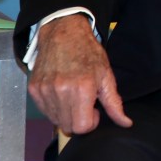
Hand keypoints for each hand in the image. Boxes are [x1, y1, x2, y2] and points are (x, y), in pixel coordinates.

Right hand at [28, 14, 131, 134]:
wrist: (64, 33)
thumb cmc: (89, 53)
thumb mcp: (107, 75)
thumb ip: (114, 103)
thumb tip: (126, 123)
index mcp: (82, 89)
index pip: (82, 127)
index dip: (91, 123)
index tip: (95, 110)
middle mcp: (60, 91)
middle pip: (68, 127)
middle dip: (79, 120)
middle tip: (85, 103)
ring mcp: (44, 91)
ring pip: (55, 120)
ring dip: (66, 114)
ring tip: (74, 96)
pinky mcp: (33, 89)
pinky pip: (44, 111)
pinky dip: (54, 108)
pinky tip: (62, 93)